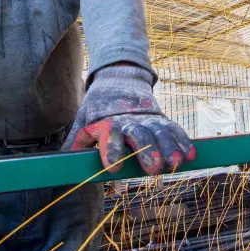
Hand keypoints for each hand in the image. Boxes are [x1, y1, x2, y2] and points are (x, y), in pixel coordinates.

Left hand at [62, 64, 194, 174]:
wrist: (120, 81)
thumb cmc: (98, 110)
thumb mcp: (83, 121)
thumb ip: (76, 142)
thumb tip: (58, 164)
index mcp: (108, 122)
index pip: (109, 136)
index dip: (111, 151)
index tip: (114, 167)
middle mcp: (130, 121)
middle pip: (140, 136)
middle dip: (147, 152)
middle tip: (153, 169)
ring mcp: (148, 120)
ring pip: (160, 134)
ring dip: (169, 149)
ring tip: (177, 164)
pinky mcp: (162, 120)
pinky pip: (174, 130)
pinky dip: (183, 142)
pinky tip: (191, 156)